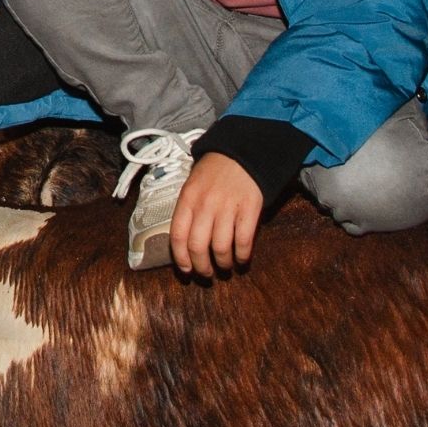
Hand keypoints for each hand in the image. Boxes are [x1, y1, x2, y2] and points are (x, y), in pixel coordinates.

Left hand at [170, 153, 263, 276]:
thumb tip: (183, 244)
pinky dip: (242, 256)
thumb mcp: (192, 185)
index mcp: (188, 198)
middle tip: (207, 274)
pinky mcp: (249, 208)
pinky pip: (243, 241)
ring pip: (220, 248)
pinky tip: (242, 259)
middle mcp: (205, 204)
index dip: (181, 259)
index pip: (177, 235)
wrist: (242, 152)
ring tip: (226, 266)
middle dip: (202, 267)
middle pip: (198, 247)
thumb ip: (187, 210)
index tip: (186, 270)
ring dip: (223, 264)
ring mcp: (228, 206)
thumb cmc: (214, 172)